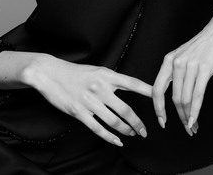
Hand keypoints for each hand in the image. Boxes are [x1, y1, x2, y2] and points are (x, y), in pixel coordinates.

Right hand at [22, 54, 152, 146]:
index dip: (149, 92)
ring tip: (132, 134)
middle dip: (138, 123)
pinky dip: (110, 138)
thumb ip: (112, 79)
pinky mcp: (79, 113)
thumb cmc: (74, 72)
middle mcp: (101, 88)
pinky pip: (99, 129)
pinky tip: (117, 141)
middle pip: (126, 110)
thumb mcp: (97, 70)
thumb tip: (129, 87)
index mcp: (107, 75)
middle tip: (145, 131)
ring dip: (126, 131)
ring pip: (114, 122)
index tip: (162, 98)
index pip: (133, 83)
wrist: (50, 73)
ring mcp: (90, 101)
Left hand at [152, 9, 212, 135]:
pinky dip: (195, 111)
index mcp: (169, 60)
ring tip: (193, 126)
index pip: (157, 89)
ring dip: (188, 117)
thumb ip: (178, 72)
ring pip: (184, 99)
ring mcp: (190, 65)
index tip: (162, 121)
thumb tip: (175, 94)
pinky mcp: (204, 68)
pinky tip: (195, 120)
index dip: (158, 108)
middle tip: (186, 129)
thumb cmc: (205, 44)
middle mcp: (176, 63)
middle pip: (173, 98)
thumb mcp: (185, 56)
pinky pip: (197, 95)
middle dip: (178, 117)